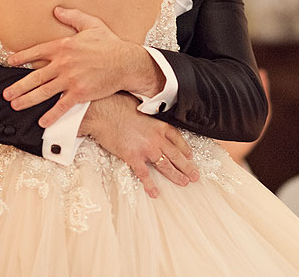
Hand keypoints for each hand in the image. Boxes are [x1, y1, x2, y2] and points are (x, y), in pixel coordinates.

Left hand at [4, 7, 163, 127]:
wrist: (126, 62)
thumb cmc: (110, 43)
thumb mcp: (91, 24)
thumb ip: (73, 16)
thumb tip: (57, 10)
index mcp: (63, 46)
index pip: (36, 52)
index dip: (21, 57)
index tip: (10, 62)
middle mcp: (63, 63)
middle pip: (34, 77)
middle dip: (18, 86)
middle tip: (6, 93)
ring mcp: (70, 79)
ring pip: (43, 92)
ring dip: (27, 100)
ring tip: (16, 105)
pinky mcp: (79, 93)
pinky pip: (61, 106)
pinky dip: (51, 115)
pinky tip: (42, 121)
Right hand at [81, 94, 198, 197]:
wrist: (103, 112)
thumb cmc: (118, 106)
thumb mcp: (140, 107)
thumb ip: (148, 116)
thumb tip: (148, 118)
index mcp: (159, 125)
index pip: (177, 139)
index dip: (185, 149)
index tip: (190, 155)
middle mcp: (156, 138)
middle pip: (176, 155)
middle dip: (187, 167)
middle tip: (194, 175)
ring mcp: (146, 149)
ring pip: (166, 166)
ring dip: (176, 176)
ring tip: (184, 183)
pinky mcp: (133, 157)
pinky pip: (145, 174)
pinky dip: (150, 185)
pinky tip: (155, 192)